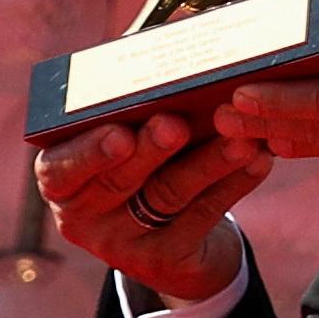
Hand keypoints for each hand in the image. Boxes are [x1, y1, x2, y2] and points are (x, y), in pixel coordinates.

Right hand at [36, 109, 267, 302]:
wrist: (176, 239)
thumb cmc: (148, 162)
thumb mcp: (129, 139)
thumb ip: (136, 107)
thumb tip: (167, 56)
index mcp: (63, 181)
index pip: (59, 170)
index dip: (88, 153)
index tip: (120, 134)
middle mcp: (83, 217)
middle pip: (119, 181)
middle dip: (151, 150)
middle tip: (178, 125)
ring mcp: (122, 245)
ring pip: (167, 197)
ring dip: (207, 163)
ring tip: (240, 140)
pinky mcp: (164, 260)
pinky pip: (201, 217)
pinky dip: (233, 184)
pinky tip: (259, 160)